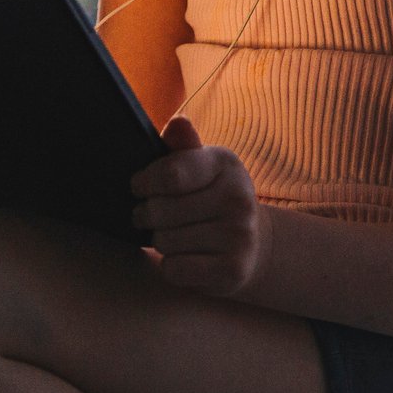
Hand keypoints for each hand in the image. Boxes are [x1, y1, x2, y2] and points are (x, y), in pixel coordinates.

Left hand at [130, 116, 265, 296]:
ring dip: (160, 241)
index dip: (144, 183)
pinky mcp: (234, 270)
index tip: (139, 187)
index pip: (170, 174)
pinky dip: (171, 266)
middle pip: (161, 211)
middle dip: (146, 215)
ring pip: (164, 241)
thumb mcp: (200, 165)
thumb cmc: (212, 197)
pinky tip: (186, 257)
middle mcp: (238, 198)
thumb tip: (177, 122)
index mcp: (225, 163)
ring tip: (174, 235)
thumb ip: (182, 146)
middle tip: (151, 216)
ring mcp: (240, 235)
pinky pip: (175, 269)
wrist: (253, 244)